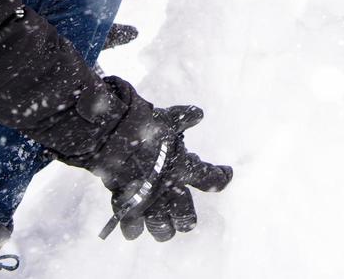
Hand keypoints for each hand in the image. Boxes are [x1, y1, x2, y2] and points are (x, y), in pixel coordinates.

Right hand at [91, 78, 232, 241]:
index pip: (212, 180)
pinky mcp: (127, 207)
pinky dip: (132, 228)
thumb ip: (185, 118)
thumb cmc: (146, 126)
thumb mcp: (170, 119)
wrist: (116, 136)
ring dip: (163, 229)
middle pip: (186, 219)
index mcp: (184, 169)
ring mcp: (149, 202)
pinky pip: (132, 228)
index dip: (222, 178)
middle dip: (186, 220)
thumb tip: (198, 114)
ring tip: (163, 227)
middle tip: (185, 219)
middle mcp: (170, 190)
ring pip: (161, 229)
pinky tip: (133, 228)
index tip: (227, 174)